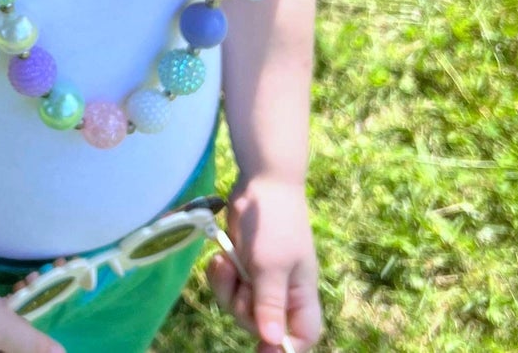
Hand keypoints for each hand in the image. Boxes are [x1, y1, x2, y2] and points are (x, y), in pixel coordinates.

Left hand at [203, 175, 323, 351]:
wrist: (260, 182)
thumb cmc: (273, 222)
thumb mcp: (271, 264)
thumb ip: (270, 303)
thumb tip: (273, 342)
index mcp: (299, 296)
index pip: (299, 337)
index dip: (283, 347)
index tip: (261, 347)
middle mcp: (281, 293)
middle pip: (260, 326)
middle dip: (242, 306)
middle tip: (239, 280)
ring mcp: (260, 279)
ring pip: (238, 306)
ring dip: (226, 286)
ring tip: (225, 261)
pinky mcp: (242, 266)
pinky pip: (227, 286)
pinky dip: (220, 274)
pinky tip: (218, 257)